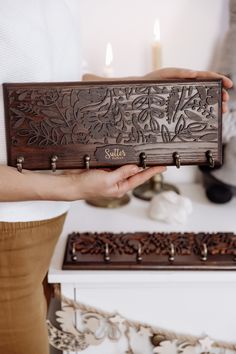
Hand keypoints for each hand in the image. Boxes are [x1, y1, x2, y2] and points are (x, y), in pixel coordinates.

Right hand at [65, 164, 165, 200]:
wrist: (71, 184)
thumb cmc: (87, 186)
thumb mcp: (107, 179)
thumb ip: (122, 173)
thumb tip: (136, 167)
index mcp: (121, 188)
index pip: (140, 178)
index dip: (152, 172)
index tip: (163, 166)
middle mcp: (118, 183)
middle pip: (135, 173)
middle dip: (145, 166)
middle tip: (157, 158)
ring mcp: (111, 176)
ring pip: (126, 167)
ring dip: (133, 161)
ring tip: (145, 156)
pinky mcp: (105, 170)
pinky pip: (116, 164)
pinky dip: (122, 159)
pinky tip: (126, 155)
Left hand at [83, 67, 232, 113]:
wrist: (113, 104)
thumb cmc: (110, 97)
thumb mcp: (103, 90)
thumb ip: (95, 83)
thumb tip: (83, 78)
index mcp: (150, 82)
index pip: (170, 74)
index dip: (186, 73)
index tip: (199, 76)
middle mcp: (162, 88)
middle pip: (190, 83)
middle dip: (209, 85)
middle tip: (226, 94)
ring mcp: (167, 97)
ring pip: (193, 95)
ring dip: (210, 99)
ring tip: (225, 107)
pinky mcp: (168, 107)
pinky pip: (188, 106)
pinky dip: (200, 110)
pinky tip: (210, 118)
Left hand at [143, 67, 232, 112]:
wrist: (138, 96)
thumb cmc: (150, 83)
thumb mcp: (164, 75)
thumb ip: (179, 73)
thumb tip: (195, 73)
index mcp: (186, 78)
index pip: (207, 77)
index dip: (219, 79)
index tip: (229, 85)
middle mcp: (188, 89)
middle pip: (208, 91)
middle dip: (219, 96)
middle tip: (225, 104)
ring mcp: (184, 100)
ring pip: (203, 102)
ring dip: (214, 106)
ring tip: (221, 112)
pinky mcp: (179, 109)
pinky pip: (193, 111)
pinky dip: (203, 114)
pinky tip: (208, 119)